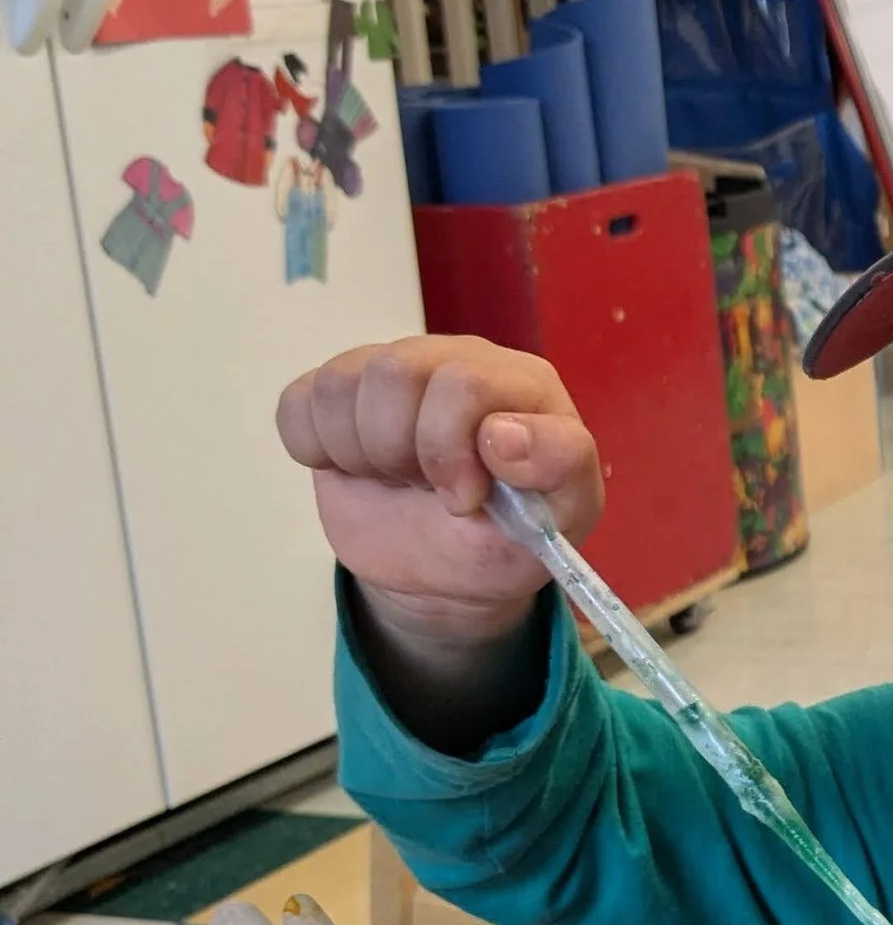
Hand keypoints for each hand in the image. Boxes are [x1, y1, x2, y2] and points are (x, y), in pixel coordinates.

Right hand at [274, 335, 602, 641]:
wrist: (449, 565)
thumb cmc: (509, 535)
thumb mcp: (562, 517)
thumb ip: (559, 466)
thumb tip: (505, 432)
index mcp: (518, 383)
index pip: (464, 381)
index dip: (449, 448)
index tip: (463, 499)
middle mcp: (454, 359)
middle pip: (395, 373)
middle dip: (404, 453)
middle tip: (429, 491)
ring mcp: (392, 371)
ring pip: (342, 385)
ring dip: (363, 454)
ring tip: (397, 480)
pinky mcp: (338, 396)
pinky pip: (299, 403)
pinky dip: (315, 449)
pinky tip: (356, 470)